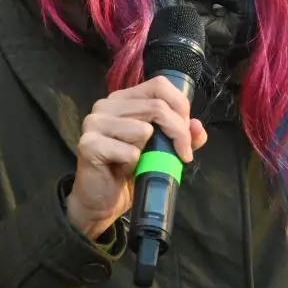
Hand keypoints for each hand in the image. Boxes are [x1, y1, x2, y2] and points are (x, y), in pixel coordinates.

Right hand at [65, 76, 207, 240]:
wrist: (101, 201)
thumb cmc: (129, 171)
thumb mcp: (161, 151)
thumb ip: (181, 136)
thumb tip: (198, 127)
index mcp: (123, 99)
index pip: (158, 85)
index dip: (180, 106)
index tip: (187, 132)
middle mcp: (106, 104)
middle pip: (156, 107)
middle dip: (178, 133)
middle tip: (182, 155)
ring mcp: (94, 123)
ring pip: (144, 129)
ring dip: (151, 152)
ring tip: (139, 162)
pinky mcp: (89, 144)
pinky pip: (129, 152)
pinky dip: (134, 165)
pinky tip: (122, 170)